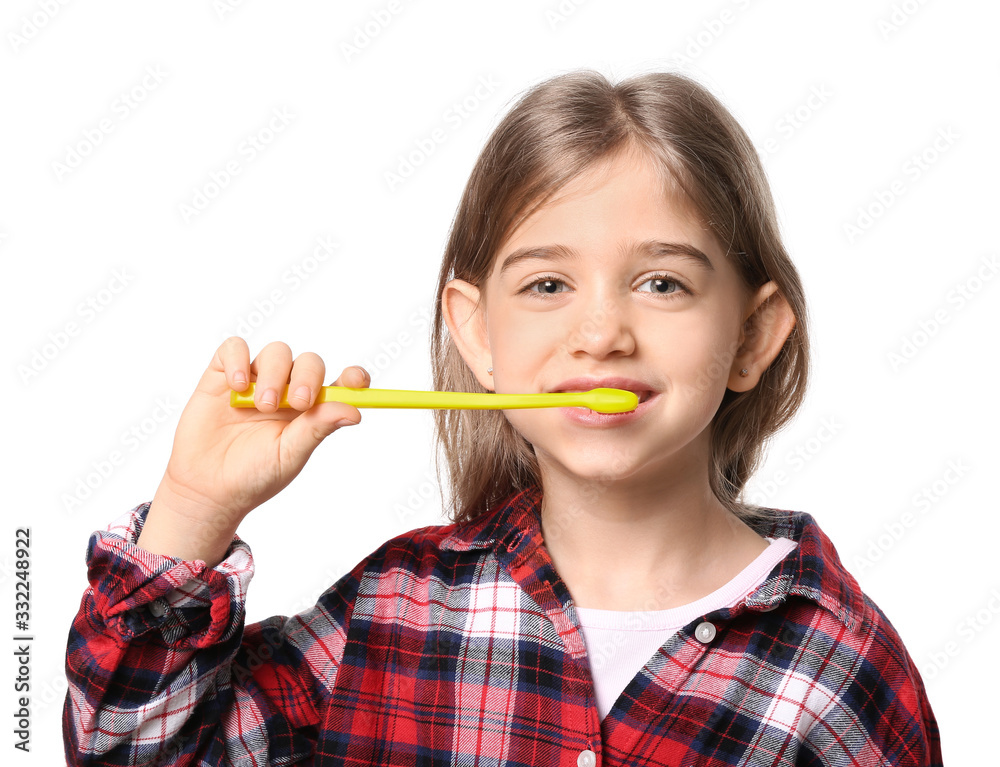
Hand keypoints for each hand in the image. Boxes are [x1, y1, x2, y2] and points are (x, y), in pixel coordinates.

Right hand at [137, 337, 367, 564]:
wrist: (207, 487)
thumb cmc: (253, 476)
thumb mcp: (290, 455)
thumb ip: (318, 428)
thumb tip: (355, 411)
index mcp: (311, 411)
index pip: (340, 384)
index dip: (353, 378)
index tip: (357, 381)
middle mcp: (287, 390)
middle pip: (309, 362)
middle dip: (308, 377)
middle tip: (299, 402)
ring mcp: (256, 380)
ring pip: (277, 352)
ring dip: (275, 375)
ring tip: (262, 406)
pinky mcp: (222, 375)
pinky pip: (234, 348)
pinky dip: (238, 360)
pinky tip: (236, 385)